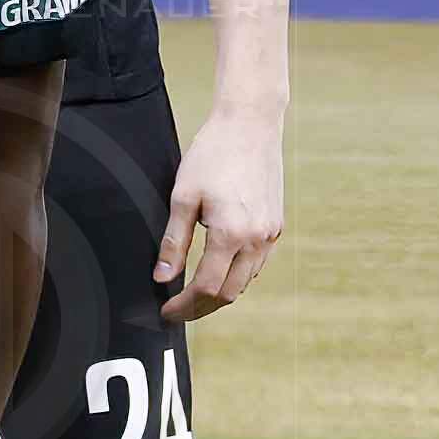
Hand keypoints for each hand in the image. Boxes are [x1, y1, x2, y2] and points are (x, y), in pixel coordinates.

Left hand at [160, 103, 284, 318]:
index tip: (165, 312)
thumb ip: (173, 241)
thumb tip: (162, 277)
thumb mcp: (182, 197)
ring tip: (191, 296)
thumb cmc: (212, 156)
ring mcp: (271, 234)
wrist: (250, 126)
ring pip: (245, 281)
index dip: (183, 306)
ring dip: (219, 294)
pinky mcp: (276, 226)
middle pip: (228, 293)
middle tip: (175, 312)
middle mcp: (258, 239)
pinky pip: (257, 264)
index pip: (206, 287)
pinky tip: (217, 271)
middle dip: (200, 308)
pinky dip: (236, 276)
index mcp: (232, 235)